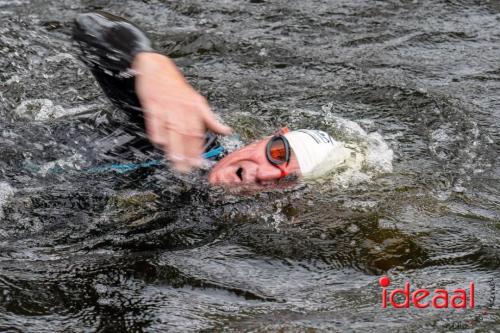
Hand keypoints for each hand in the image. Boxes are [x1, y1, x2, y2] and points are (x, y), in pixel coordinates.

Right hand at [132, 52, 231, 171]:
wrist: (156, 67)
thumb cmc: (176, 87)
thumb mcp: (197, 101)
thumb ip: (210, 119)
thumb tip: (226, 131)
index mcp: (195, 107)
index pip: (198, 132)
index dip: (199, 149)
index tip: (198, 164)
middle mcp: (182, 107)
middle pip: (186, 133)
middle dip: (186, 153)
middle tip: (186, 169)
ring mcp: (167, 105)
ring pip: (172, 129)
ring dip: (173, 146)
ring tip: (174, 162)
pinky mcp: (152, 102)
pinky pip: (154, 119)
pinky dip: (156, 130)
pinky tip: (158, 142)